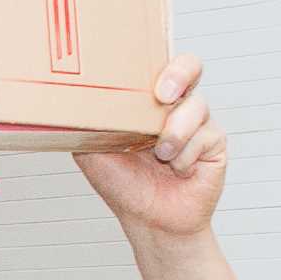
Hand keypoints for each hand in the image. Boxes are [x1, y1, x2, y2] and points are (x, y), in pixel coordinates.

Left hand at [77, 54, 227, 238]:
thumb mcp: (92, 150)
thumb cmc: (123, 184)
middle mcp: (174, 105)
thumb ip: (86, 123)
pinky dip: (186, 156)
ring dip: (174, 133)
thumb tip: (65, 101)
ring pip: (196, 106)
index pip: (157, 63)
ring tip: (161, 155)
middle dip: (179, 74)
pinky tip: (178, 170)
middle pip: (190, 66)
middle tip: (163, 95)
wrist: (149, 221)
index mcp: (146, 101)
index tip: (147, 76)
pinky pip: (206, 136)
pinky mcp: (215, 142)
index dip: (155, 59)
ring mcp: (197, 122)